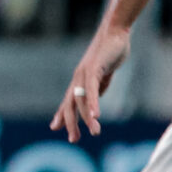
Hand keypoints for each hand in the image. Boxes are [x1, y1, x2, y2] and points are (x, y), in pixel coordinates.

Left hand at [51, 23, 129, 141]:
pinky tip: (95, 116)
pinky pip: (92, 90)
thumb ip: (97, 88)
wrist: (115, 32)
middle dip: (71, 123)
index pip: (67, 102)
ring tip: (95, 132)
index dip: (61, 115)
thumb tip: (94, 102)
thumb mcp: (102, 74)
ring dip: (88, 118)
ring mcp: (84, 74)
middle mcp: (78, 78)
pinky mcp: (95, 69)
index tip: (56, 129)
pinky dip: (93, 103)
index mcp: (79, 81)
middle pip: (70, 105)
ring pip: (82, 100)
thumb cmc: (109, 52)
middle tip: (74, 139)